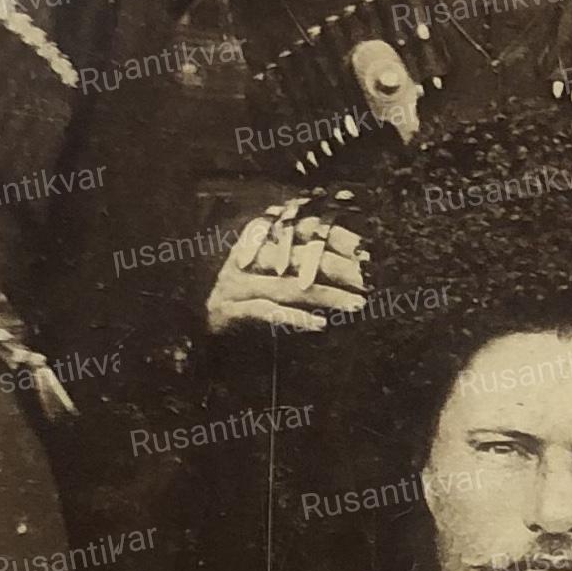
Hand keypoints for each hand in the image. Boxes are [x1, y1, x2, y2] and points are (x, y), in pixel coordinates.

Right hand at [204, 203, 368, 336]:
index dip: (336, 239)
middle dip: (340, 269)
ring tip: (356, 304)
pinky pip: (266, 312)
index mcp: (256, 242)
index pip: (303, 233)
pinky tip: (320, 325)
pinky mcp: (228, 311)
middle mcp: (246, 259)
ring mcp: (235, 285)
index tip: (367, 251)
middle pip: (300, 257)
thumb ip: (300, 268)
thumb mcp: (272, 281)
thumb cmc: (244, 309)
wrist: (200, 337)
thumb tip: (351, 267)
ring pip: (289, 286)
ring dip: (327, 296)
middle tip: (371, 280)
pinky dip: (294, 319)